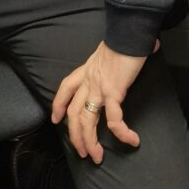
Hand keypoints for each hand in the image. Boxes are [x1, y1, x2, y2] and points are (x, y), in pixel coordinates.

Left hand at [51, 41, 154, 163]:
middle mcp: (89, 80)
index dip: (58, 104)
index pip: (66, 88)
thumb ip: (114, 59)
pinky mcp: (113, 92)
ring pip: (88, 121)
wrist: (129, 32)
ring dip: (90, 142)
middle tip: (82, 152)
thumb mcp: (110, 51)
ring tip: (97, 157)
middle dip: (75, 136)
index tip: (56, 119)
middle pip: (75, 112)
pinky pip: (114, 119)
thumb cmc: (124, 38)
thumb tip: (130, 57)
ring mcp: (99, 87)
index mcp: (87, 70)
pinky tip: (132, 140)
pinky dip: (122, 132)